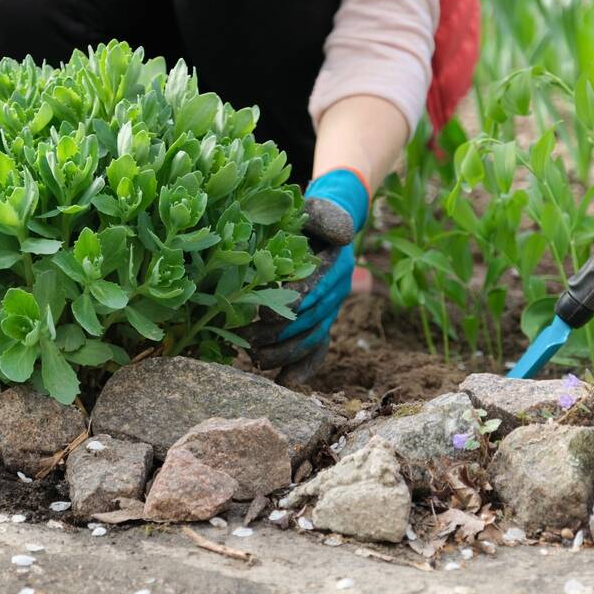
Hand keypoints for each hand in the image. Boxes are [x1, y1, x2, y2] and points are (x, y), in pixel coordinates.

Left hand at [246, 168, 368, 384]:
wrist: (328, 229)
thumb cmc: (313, 217)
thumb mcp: (318, 210)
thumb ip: (326, 217)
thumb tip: (344, 233)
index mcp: (335, 263)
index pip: (318, 283)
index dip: (299, 297)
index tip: (274, 311)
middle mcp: (337, 290)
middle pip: (311, 317)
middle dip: (280, 331)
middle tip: (249, 340)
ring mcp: (330, 310)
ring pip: (311, 337)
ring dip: (284, 352)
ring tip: (254, 358)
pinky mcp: (322, 322)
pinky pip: (317, 349)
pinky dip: (303, 368)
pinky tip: (285, 383)